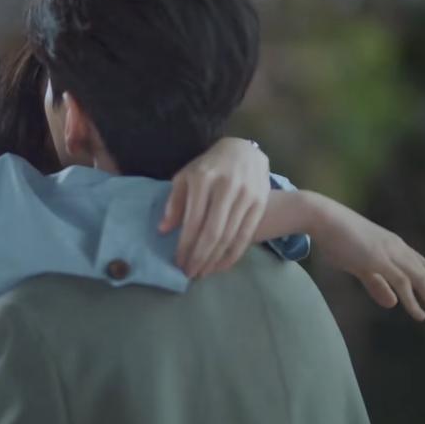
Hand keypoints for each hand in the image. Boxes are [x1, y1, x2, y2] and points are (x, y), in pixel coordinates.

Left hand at [158, 138, 269, 278]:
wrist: (245, 151)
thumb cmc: (209, 166)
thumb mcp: (186, 176)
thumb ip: (175, 201)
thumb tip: (164, 230)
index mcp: (203, 179)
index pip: (193, 221)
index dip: (185, 245)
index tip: (178, 262)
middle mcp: (226, 187)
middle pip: (213, 232)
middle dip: (200, 257)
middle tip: (191, 274)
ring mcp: (246, 195)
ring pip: (230, 236)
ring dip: (215, 260)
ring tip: (204, 273)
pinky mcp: (260, 203)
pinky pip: (246, 235)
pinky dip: (233, 254)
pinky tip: (222, 265)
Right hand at [307, 192, 424, 331]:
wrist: (323, 217)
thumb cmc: (338, 238)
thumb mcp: (359, 264)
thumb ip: (376, 284)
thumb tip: (392, 304)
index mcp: (395, 247)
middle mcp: (398, 249)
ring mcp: (389, 253)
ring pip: (420, 281)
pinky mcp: (377, 259)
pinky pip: (400, 281)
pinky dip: (411, 299)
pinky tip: (418, 313)